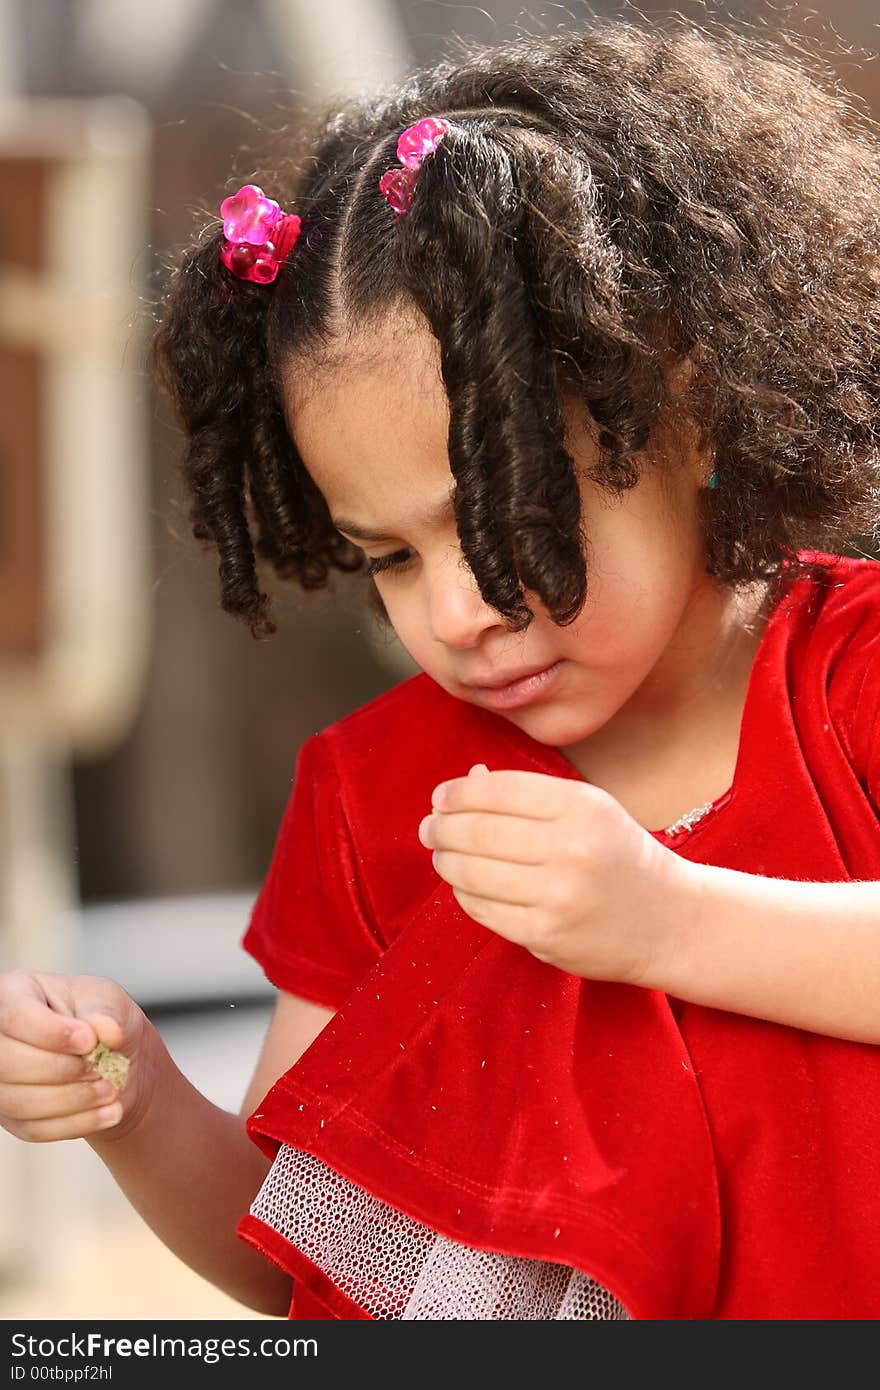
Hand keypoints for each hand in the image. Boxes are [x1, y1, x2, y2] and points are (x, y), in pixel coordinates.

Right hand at [0, 970, 151, 1142]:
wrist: (111, 1057)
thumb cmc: (99, 1018)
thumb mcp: (108, 1001)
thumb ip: (106, 1014)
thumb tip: (106, 1032)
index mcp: (14, 993)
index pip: (14, 1016)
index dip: (50, 1033)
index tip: (90, 1041)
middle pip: (8, 1063)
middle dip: (62, 1070)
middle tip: (103, 1067)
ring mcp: (0, 1081)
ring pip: (19, 1101)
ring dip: (72, 1100)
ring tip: (112, 1089)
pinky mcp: (12, 1116)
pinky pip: (35, 1128)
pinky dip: (76, 1123)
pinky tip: (110, 1112)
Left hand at [417, 764, 700, 986]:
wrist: (668, 920)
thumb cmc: (619, 855)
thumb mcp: (588, 808)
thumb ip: (528, 794)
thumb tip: (464, 783)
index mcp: (583, 807)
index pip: (499, 791)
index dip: (459, 793)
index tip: (441, 798)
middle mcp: (571, 849)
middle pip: (477, 833)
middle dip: (442, 828)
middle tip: (429, 828)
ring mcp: (557, 897)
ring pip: (472, 874)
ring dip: (445, 862)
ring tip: (443, 855)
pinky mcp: (546, 936)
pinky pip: (483, 910)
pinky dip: (466, 893)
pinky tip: (468, 885)